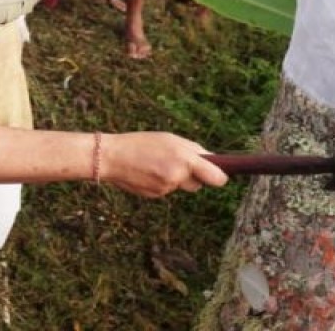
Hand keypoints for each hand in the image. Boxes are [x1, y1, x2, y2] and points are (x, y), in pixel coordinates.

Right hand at [97, 132, 227, 197]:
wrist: (112, 157)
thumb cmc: (142, 143)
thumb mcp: (170, 138)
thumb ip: (192, 150)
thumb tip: (211, 159)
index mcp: (184, 159)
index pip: (216, 178)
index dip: (221, 177)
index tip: (222, 176)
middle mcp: (178, 176)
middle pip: (198, 184)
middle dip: (193, 176)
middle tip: (177, 161)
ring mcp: (166, 189)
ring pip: (181, 186)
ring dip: (176, 178)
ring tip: (157, 164)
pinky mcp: (156, 196)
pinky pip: (167, 190)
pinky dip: (162, 183)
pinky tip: (148, 172)